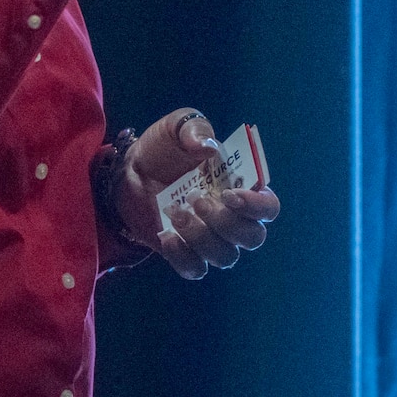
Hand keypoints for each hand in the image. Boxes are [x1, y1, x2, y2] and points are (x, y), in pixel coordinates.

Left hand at [113, 107, 279, 279]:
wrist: (127, 172)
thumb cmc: (163, 148)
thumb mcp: (177, 127)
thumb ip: (195, 129)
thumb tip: (209, 147)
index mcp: (242, 187)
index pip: (268, 207)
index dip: (256, 206)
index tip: (230, 194)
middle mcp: (233, 217)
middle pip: (253, 238)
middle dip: (227, 223)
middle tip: (197, 200)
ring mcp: (210, 238)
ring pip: (225, 256)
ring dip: (201, 237)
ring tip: (174, 212)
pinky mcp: (186, 253)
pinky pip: (195, 269)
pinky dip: (182, 256)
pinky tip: (166, 235)